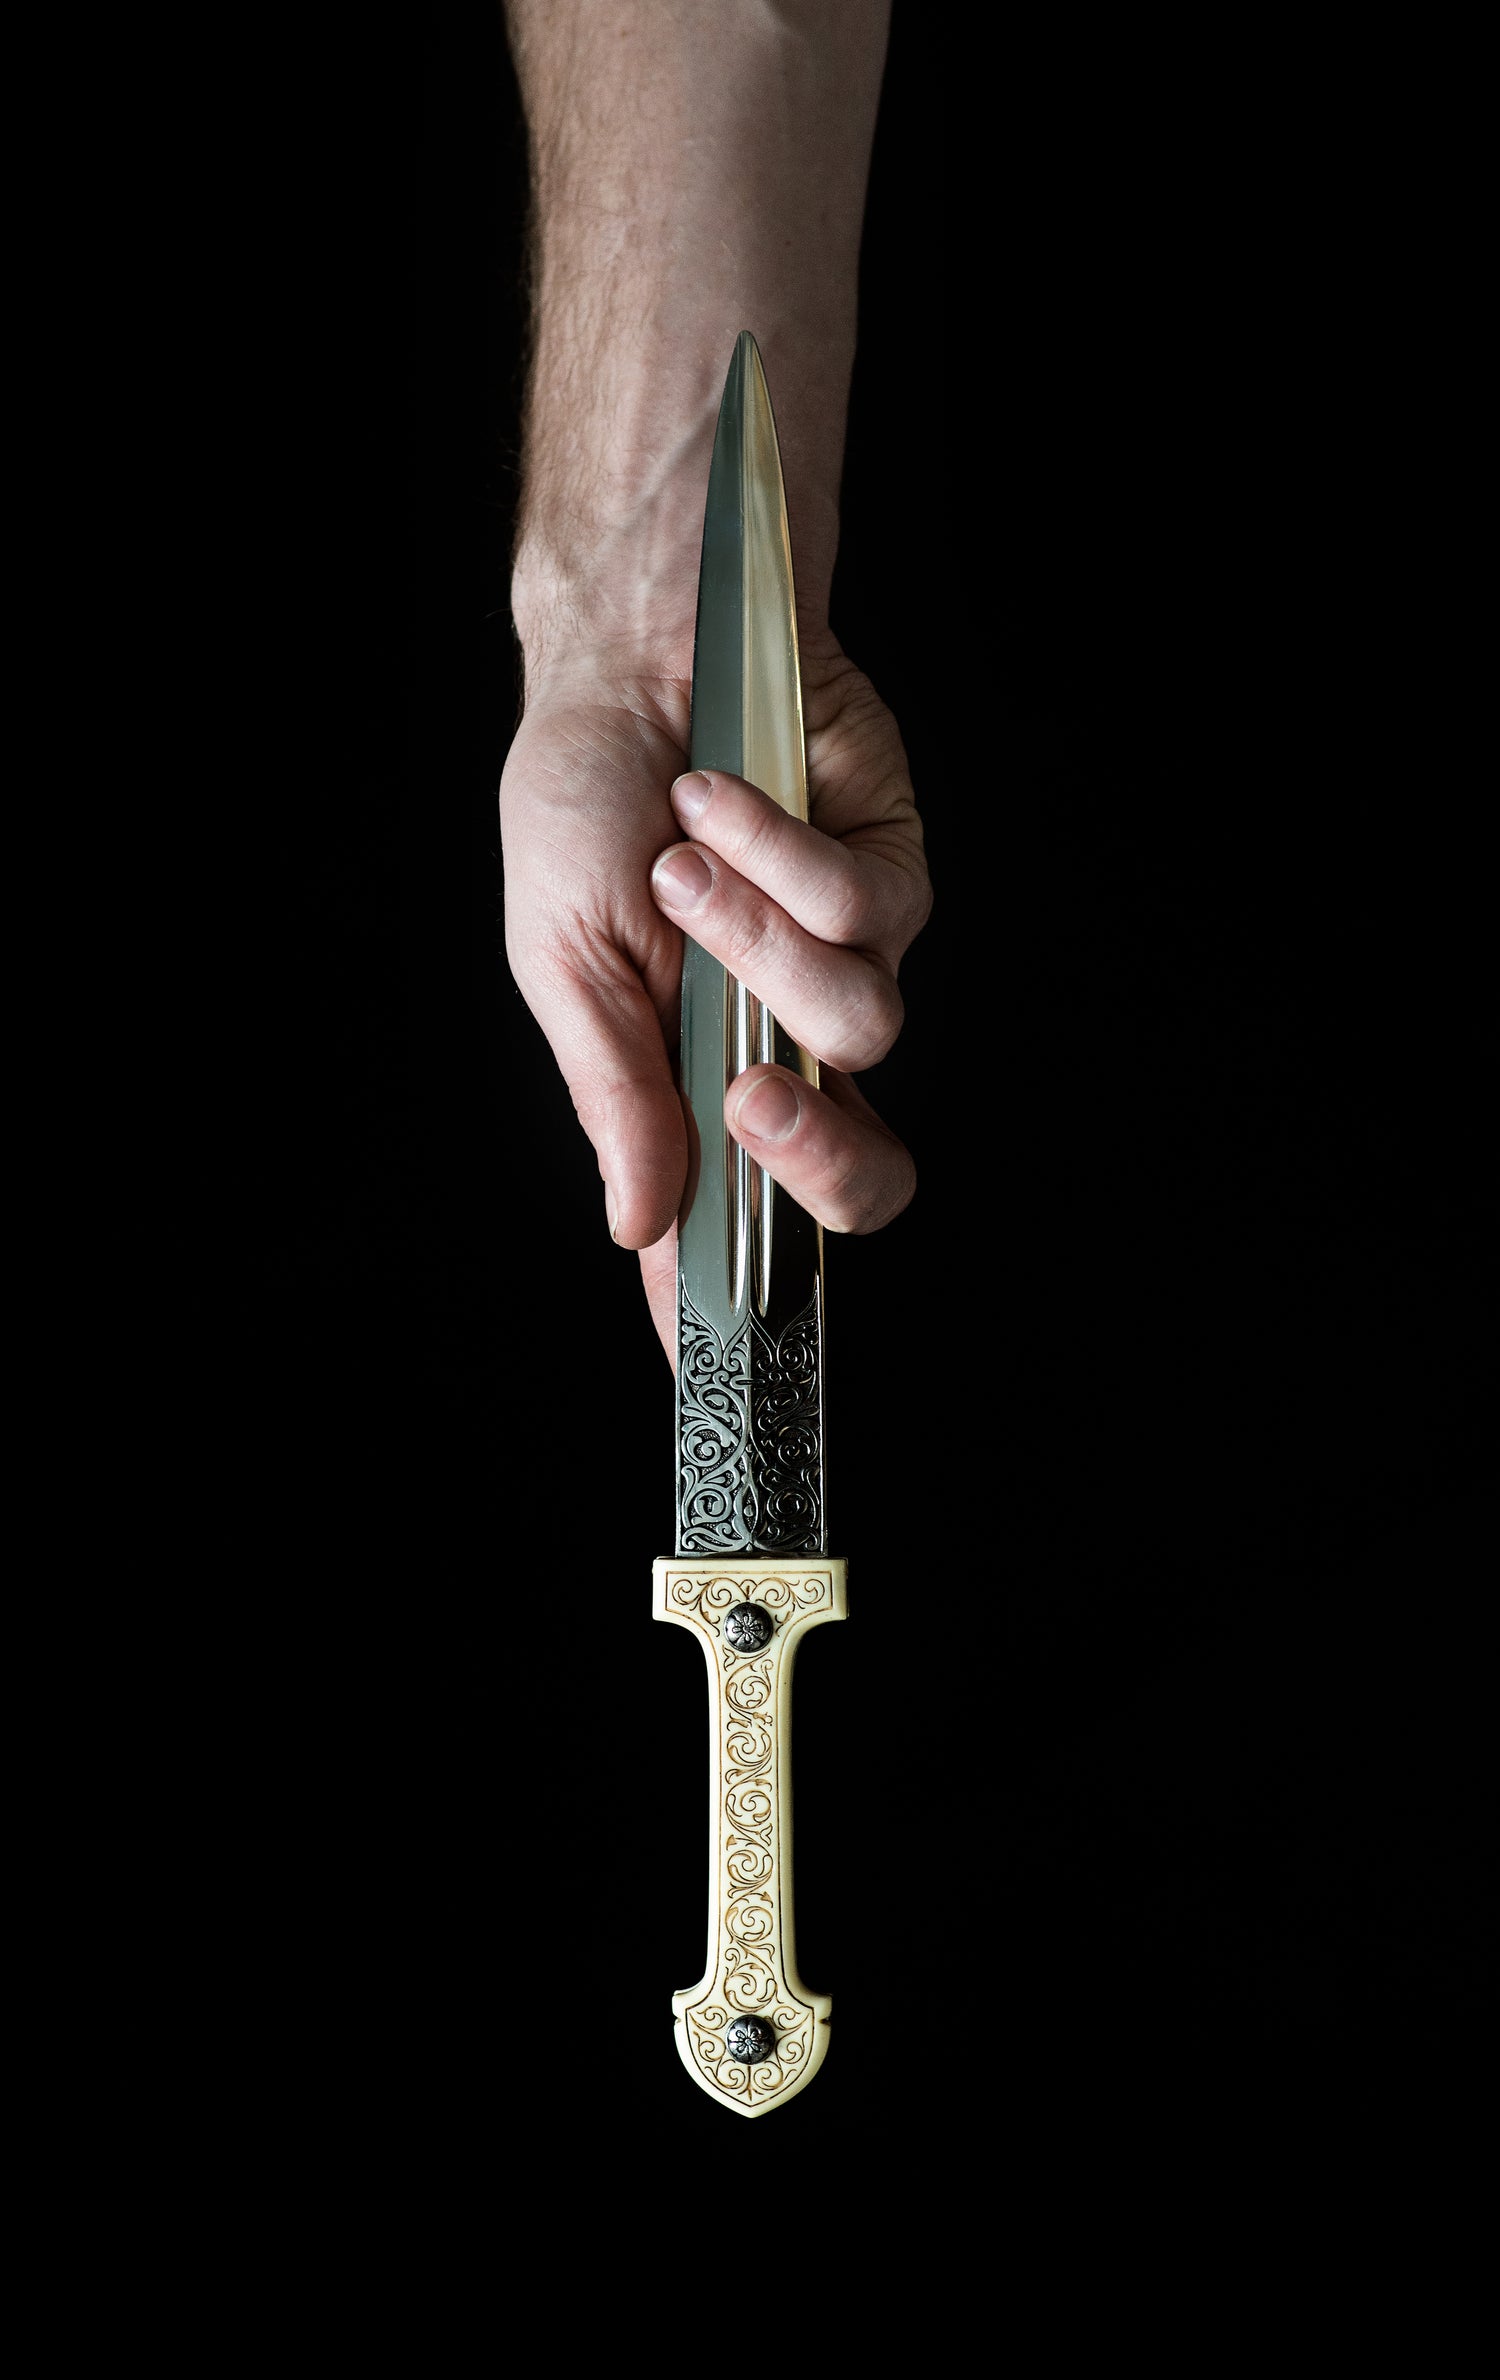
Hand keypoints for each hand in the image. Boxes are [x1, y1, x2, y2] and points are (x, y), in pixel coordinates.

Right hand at [500, 630, 930, 1357]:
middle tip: (744, 1100)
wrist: (627, 657)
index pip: (733, 1224)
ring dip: (756, 941)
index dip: (732, 1306)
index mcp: (698, 1083)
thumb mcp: (564, 963)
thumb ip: (615, 1095)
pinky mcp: (895, 876)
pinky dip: (778, 854)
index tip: (711, 1371)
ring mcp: (851, 963)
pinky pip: (865, 910)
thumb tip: (636, 1224)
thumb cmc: (580, 809)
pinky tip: (722, 798)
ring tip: (682, 862)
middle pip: (869, 1178)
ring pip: (862, 1029)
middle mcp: (786, 1042)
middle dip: (820, 1160)